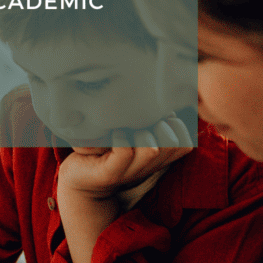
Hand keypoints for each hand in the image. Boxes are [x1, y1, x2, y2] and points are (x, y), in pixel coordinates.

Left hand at [58, 116, 192, 200]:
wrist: (77, 174)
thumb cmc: (105, 146)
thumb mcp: (132, 129)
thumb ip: (148, 115)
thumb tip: (162, 87)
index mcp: (158, 157)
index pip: (186, 143)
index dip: (175, 125)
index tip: (156, 118)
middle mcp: (148, 166)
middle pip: (174, 143)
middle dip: (160, 126)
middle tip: (140, 122)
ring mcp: (129, 172)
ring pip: (152, 150)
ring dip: (140, 133)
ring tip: (125, 128)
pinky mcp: (109, 174)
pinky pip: (125, 152)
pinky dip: (119, 138)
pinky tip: (112, 133)